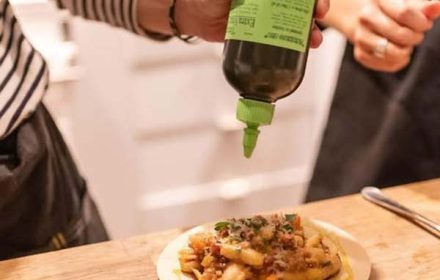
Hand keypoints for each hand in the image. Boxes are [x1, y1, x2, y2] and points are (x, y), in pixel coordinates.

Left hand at [138, 0, 329, 47]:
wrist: (191, 14)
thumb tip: (263, 0)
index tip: (316, 1)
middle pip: (301, 3)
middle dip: (315, 8)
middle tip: (319, 15)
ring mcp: (267, 16)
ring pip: (296, 21)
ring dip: (310, 29)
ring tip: (315, 40)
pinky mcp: (261, 34)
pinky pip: (282, 39)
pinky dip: (294, 46)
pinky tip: (303, 50)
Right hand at [347, 0, 439, 71]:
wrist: (370, 20)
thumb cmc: (396, 9)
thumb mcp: (411, 3)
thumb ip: (425, 7)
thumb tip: (437, 7)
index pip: (404, 13)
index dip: (421, 22)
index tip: (426, 24)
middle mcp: (365, 17)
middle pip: (399, 34)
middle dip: (415, 38)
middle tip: (417, 35)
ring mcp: (360, 36)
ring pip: (390, 51)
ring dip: (405, 51)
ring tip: (407, 46)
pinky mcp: (360, 53)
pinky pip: (384, 63)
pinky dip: (397, 62)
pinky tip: (400, 55)